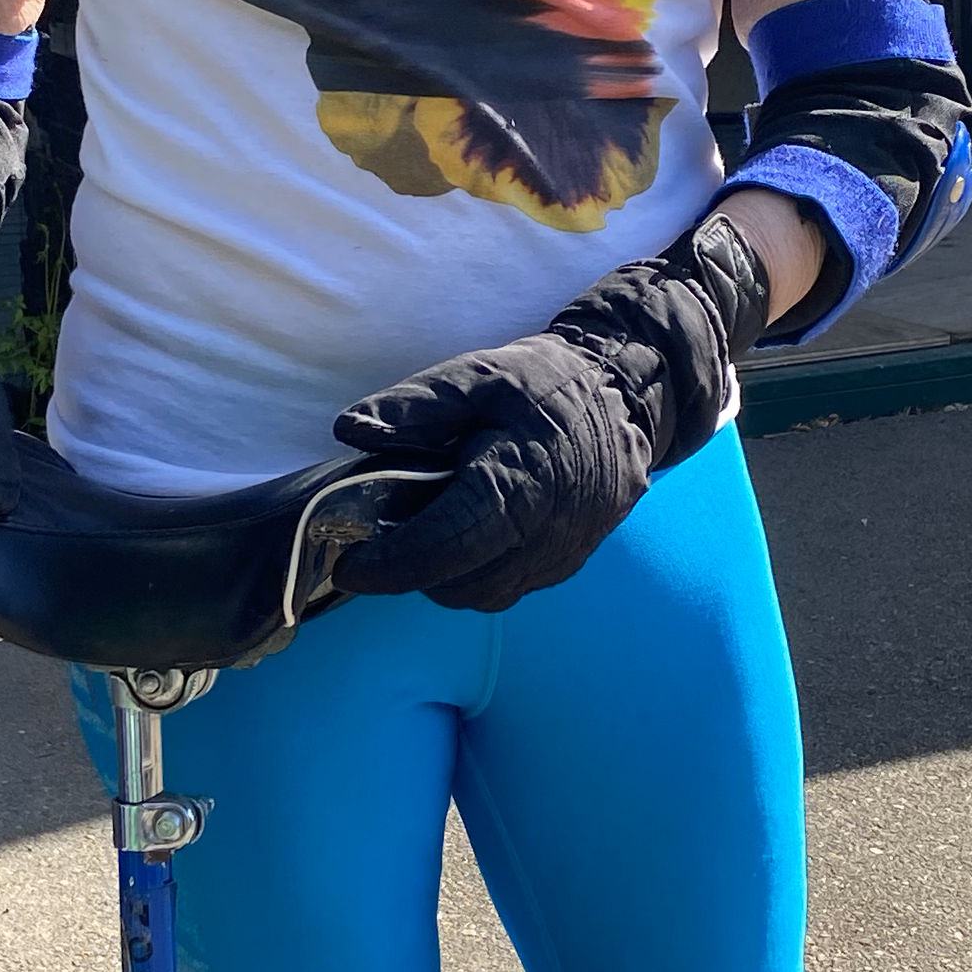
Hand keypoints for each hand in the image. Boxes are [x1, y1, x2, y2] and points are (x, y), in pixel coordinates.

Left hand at [329, 327, 652, 614]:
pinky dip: (475, 576)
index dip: (388, 565)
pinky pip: (510, 588)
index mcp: (517, 482)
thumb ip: (413, 406)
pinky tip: (461, 540)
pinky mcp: (568, 562)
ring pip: (483, 595)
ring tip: (418, 538)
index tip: (345, 564)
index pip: (442, 547)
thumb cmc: (545, 382)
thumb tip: (349, 431)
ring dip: (441, 578)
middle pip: (458, 584)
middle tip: (376, 543)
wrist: (625, 396)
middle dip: (408, 573)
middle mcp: (544, 531)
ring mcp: (562, 553)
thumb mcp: (476, 375)